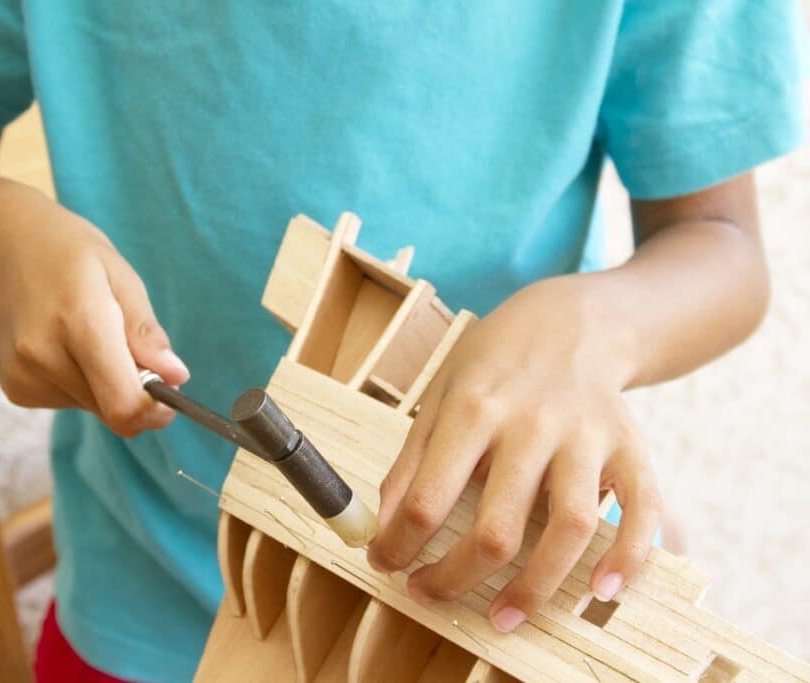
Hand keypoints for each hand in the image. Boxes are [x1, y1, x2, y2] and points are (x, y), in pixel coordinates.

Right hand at [0, 183, 188, 435]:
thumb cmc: (65, 252)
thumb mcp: (118, 274)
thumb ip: (146, 332)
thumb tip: (177, 377)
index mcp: (79, 322)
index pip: (123, 404)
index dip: (155, 410)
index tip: (170, 390)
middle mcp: (43, 357)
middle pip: (112, 410)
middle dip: (134, 390)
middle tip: (127, 344)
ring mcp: (22, 377)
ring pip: (93, 407)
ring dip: (105, 383)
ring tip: (84, 333)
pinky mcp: (14, 390)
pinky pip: (69, 401)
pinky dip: (80, 381)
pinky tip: (61, 343)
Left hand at [366, 276, 661, 631]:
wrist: (572, 321)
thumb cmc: (494, 364)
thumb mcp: (439, 395)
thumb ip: (411, 460)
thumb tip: (381, 526)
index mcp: (473, 408)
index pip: (428, 498)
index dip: (399, 545)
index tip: (386, 564)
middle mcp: (531, 423)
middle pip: (497, 527)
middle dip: (456, 578)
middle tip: (432, 593)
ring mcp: (586, 436)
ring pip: (567, 527)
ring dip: (535, 587)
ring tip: (504, 617)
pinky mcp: (630, 446)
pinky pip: (640, 510)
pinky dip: (628, 557)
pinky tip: (602, 591)